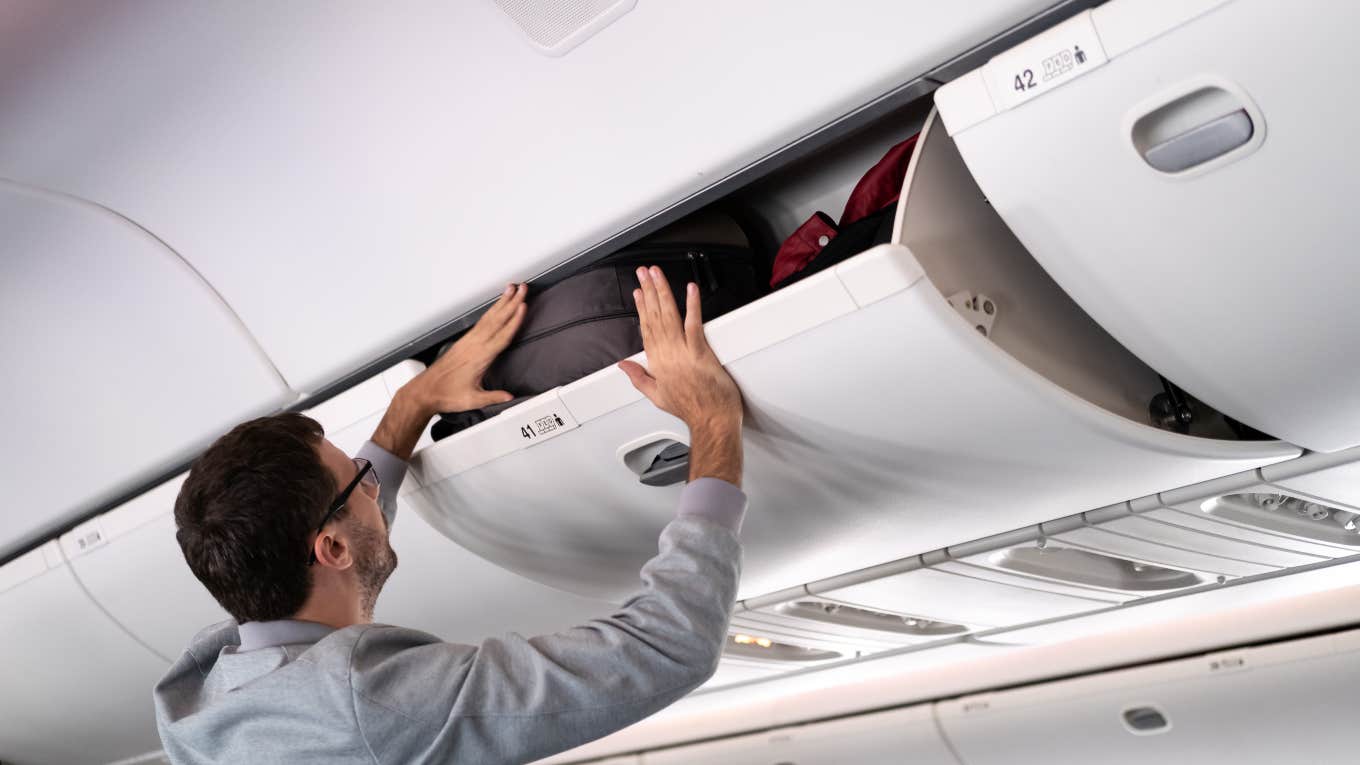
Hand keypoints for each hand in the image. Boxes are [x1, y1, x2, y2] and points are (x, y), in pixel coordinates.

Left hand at [406, 283, 527, 414]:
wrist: (426, 391)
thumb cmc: (446, 394)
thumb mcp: (473, 399)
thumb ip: (493, 397)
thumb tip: (510, 397)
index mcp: (480, 357)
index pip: (502, 335)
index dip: (514, 320)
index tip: (523, 306)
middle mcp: (475, 345)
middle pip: (498, 320)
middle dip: (512, 302)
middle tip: (522, 288)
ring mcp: (469, 341)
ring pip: (489, 318)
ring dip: (501, 302)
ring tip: (511, 289)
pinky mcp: (464, 341)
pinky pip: (481, 322)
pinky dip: (491, 311)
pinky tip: (495, 307)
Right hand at [618, 267, 743, 481]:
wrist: (711, 421)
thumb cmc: (690, 410)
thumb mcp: (656, 396)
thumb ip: (638, 377)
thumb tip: (623, 366)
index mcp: (657, 363)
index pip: (646, 328)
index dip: (641, 307)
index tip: (637, 292)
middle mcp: (667, 355)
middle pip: (654, 317)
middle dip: (647, 291)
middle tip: (643, 272)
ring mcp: (683, 353)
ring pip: (669, 316)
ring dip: (662, 292)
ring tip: (656, 274)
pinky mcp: (700, 353)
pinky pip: (694, 325)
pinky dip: (692, 306)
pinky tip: (690, 290)